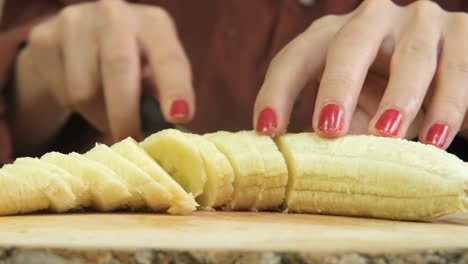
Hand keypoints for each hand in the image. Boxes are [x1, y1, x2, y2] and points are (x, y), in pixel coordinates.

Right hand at [12, 0, 193, 152]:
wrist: (79, 39)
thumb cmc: (131, 63)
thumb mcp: (154, 72)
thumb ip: (163, 94)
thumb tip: (171, 127)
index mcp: (153, 23)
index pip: (168, 56)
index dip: (175, 87)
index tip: (179, 117)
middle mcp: (114, 13)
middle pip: (119, 67)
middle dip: (126, 113)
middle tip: (131, 140)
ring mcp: (75, 21)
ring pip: (85, 90)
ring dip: (100, 115)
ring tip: (108, 111)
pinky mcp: (43, 38)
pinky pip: (62, 92)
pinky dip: (77, 108)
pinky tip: (85, 95)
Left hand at [255, 0, 467, 148]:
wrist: (443, 68)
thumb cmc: (384, 90)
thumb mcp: (354, 105)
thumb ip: (336, 125)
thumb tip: (310, 164)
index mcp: (333, 35)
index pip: (296, 58)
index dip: (277, 92)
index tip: (267, 131)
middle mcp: (373, 19)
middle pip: (351, 42)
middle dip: (339, 85)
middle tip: (329, 129)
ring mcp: (420, 21)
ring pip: (413, 55)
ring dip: (400, 99)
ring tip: (387, 136)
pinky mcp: (462, 33)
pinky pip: (458, 69)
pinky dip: (447, 108)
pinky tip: (436, 140)